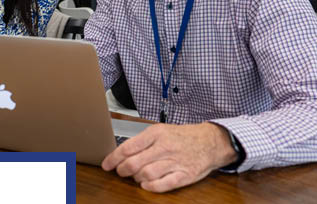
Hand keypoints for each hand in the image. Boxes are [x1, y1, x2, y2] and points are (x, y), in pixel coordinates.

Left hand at [102, 122, 236, 192]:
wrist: (210, 142)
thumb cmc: (182, 136)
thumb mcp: (161, 131)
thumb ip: (143, 141)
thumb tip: (122, 153)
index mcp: (157, 133)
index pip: (128, 147)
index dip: (114, 158)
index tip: (107, 164)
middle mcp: (165, 147)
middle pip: (135, 163)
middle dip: (122, 170)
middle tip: (120, 171)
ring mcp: (176, 161)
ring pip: (147, 174)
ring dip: (136, 178)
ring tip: (135, 176)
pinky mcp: (185, 175)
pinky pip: (163, 184)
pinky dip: (151, 186)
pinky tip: (146, 184)